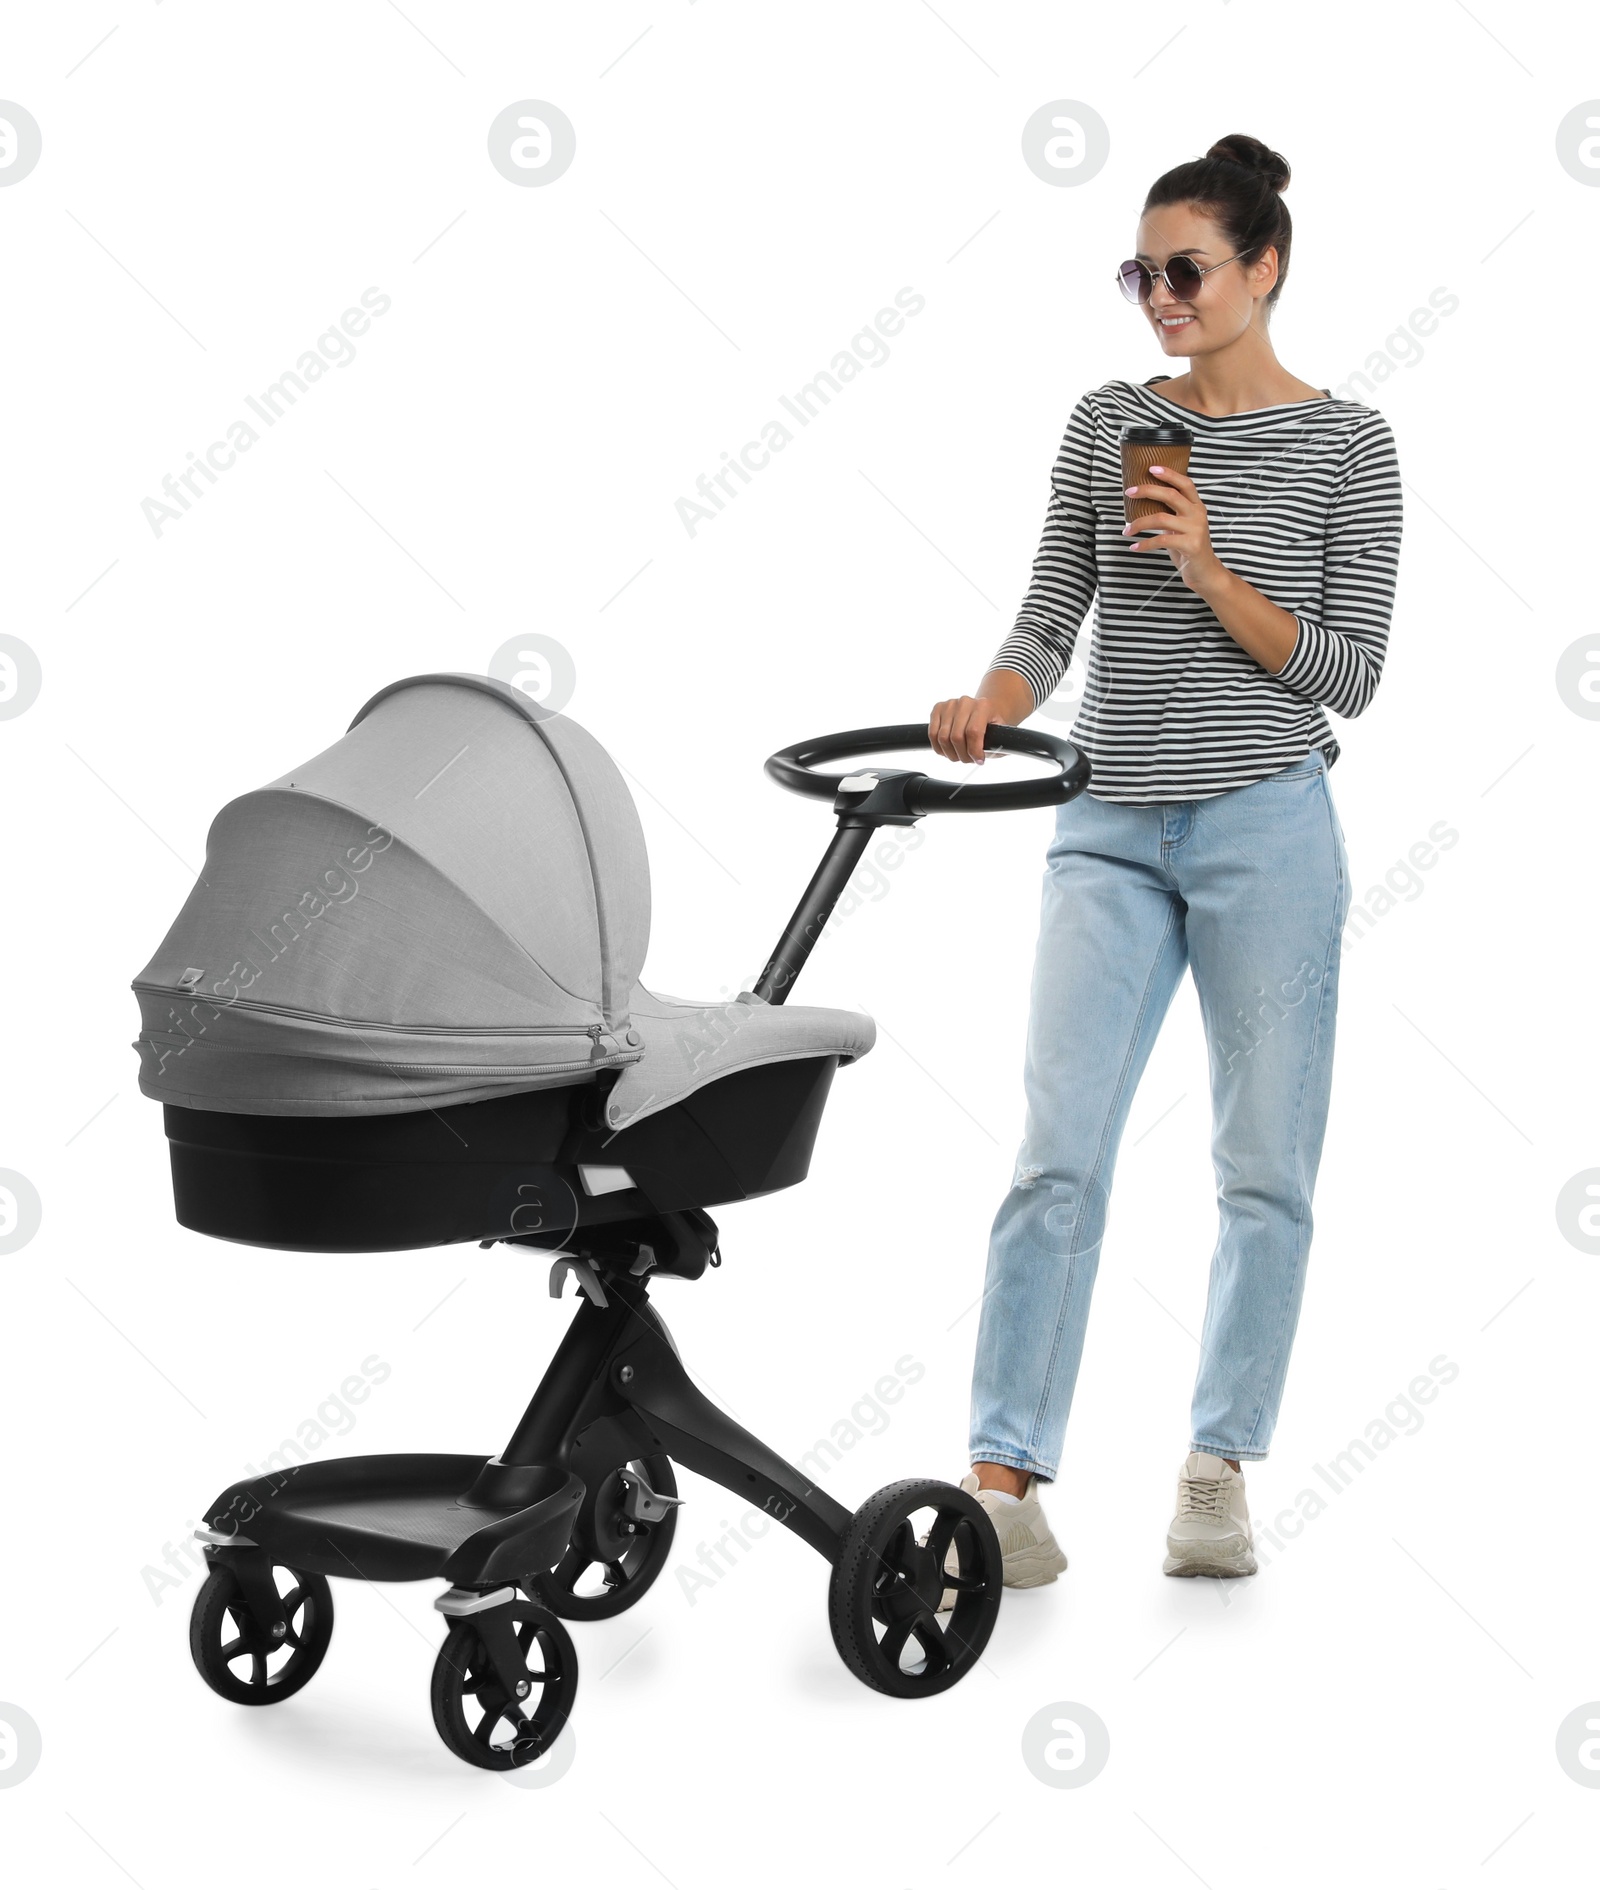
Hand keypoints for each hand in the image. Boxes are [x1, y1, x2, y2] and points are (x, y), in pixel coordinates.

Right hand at [929, 694, 999, 764]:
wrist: (982, 712)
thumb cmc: (990, 726)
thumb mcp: (999, 735)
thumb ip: (994, 746)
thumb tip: (979, 758)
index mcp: (983, 706)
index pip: (973, 732)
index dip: (974, 751)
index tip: (978, 760)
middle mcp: (965, 702)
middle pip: (956, 737)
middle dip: (962, 755)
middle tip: (969, 759)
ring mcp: (950, 704)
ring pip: (942, 738)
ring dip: (950, 754)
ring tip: (959, 755)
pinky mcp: (938, 709)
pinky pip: (932, 734)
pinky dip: (938, 748)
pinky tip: (947, 750)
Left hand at [1122, 464, 1224, 593]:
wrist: (1205, 572)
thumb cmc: (1188, 547)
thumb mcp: (1182, 526)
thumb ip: (1171, 513)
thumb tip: (1145, 502)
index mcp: (1196, 507)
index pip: (1185, 484)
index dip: (1169, 474)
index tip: (1151, 468)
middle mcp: (1197, 514)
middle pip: (1170, 495)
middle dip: (1147, 491)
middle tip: (1129, 492)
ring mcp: (1195, 529)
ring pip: (1161, 518)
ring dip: (1138, 523)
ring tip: (1126, 531)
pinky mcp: (1190, 545)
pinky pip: (1161, 540)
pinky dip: (1144, 544)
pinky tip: (1134, 547)